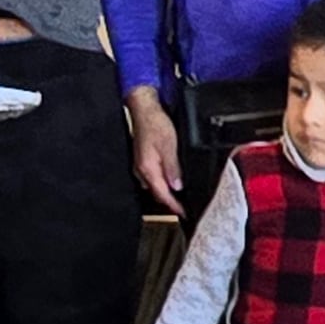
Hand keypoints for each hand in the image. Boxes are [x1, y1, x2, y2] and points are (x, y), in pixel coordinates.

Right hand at [128, 89, 184, 216]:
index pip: (162, 193)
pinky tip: (170, 181)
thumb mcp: (169, 145)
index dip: (173, 205)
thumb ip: (173, 167)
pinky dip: (162, 182)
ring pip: (155, 185)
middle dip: (170, 202)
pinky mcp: (143, 160)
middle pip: (158, 192)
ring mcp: (140, 166)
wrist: (144, 110)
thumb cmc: (155, 124)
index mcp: (148, 168)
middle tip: (183, 208)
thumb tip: (177, 186)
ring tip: (178, 198)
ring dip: (166, 192)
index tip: (183, 213)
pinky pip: (153, 177)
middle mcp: (141, 170)